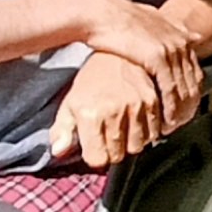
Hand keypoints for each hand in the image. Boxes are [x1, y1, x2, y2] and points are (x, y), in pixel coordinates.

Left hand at [52, 49, 182, 167]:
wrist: (116, 52)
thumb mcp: (71, 102)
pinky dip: (146, 132)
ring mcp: (136, 107)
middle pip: (118, 156)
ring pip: (138, 146)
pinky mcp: (153, 101)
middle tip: (107, 135)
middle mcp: (114, 112)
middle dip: (112, 150)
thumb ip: (62, 130)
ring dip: (130, 142)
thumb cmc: (92, 80)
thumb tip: (58, 152)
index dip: (95, 156)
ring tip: (122, 127)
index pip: (97, 159)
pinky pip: (154, 133)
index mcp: (90, 114)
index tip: (94, 146)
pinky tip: (137, 121)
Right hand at [60, 0, 204, 128]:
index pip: (194, 68)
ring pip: (185, 88)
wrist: (98, 13)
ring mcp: (170, 49)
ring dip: (181, 111)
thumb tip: (191, 34)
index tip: (185, 106)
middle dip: (188, 105)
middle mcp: (178, 41)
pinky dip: (170, 109)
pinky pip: (171, 90)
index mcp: (176, 33)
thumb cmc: (114, 19)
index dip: (190, 90)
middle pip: (193, 81)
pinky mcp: (158, 58)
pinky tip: (165, 122)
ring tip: (173, 127)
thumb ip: (167, 26)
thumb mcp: (147, 17)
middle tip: (181, 122)